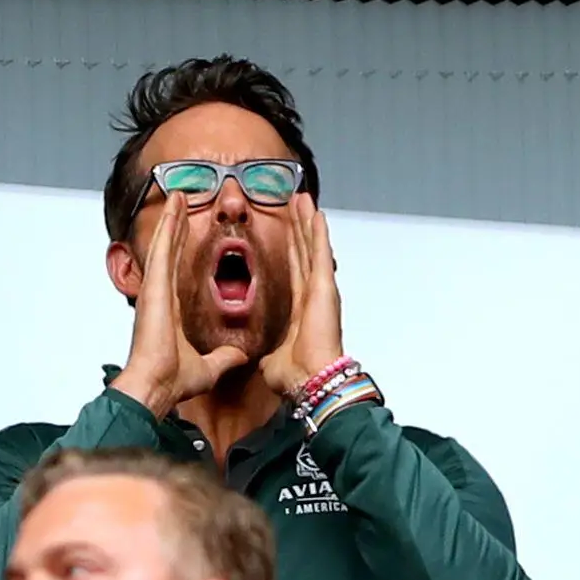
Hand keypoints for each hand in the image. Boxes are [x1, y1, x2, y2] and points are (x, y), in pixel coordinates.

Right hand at [109, 194, 249, 417]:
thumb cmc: (172, 380)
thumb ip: (223, 358)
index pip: (178, 269)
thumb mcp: (209, 367)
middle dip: (175, 225)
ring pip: (165, 243)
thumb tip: (239, 357)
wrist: (156, 386)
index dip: (182, 248)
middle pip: (170, 251)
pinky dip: (168, 225)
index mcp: (170, 310)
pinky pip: (163, 248)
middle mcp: (159, 295)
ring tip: (177, 194)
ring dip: (170, 217)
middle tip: (180, 201)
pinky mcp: (155, 286)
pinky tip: (174, 205)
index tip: (186, 229)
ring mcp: (155, 288)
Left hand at [259, 191, 345, 395]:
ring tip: (303, 199)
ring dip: (308, 222)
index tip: (288, 230)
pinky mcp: (323, 288)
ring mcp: (320, 289)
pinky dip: (319, 233)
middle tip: (295, 202)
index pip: (294, 269)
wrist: (310, 380)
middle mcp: (312, 294)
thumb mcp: (272, 360)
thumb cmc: (296, 374)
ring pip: (312, 247)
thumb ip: (267, 352)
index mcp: (301, 308)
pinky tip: (317, 213)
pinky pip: (319, 254)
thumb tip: (256, 359)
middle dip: (299, 226)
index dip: (291, 248)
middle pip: (303, 251)